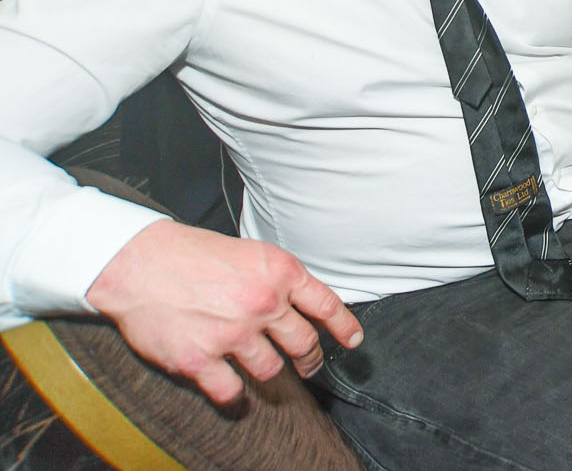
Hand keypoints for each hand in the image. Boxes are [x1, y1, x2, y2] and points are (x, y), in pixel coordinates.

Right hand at [84, 219, 361, 406]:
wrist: (138, 264)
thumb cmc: (190, 254)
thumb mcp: (250, 253)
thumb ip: (276, 280)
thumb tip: (300, 305)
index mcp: (279, 273)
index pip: (327, 305)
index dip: (344, 327)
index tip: (352, 342)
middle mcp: (262, 304)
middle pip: (303, 343)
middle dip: (310, 359)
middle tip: (308, 365)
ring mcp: (233, 334)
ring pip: (271, 370)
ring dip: (269, 374)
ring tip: (263, 370)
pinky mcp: (201, 360)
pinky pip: (231, 392)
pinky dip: (235, 398)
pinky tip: (234, 396)